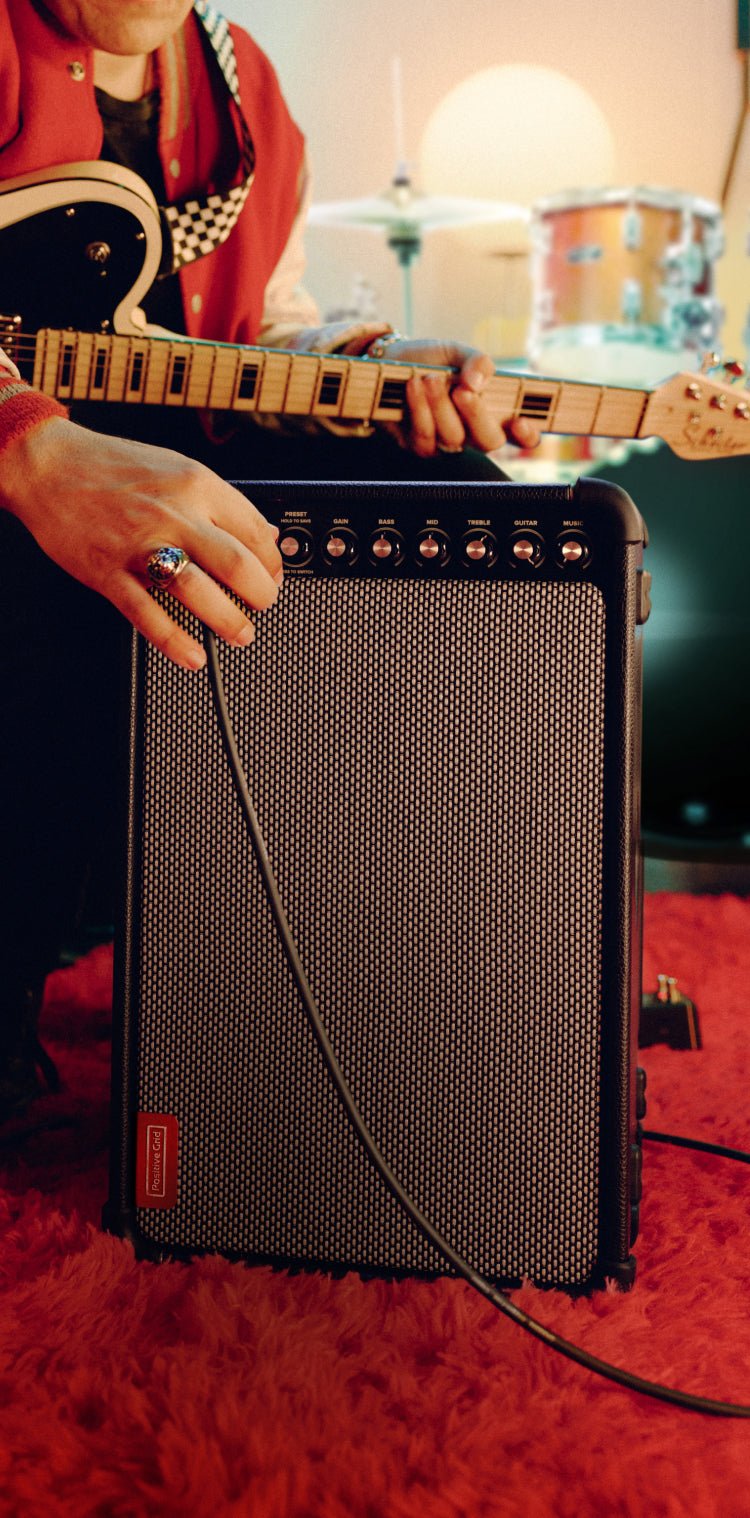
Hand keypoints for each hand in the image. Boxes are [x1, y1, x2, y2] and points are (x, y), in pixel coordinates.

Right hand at [0, 418, 282, 670]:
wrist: (50, 464)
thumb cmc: (113, 467)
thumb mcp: (178, 469)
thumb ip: (221, 503)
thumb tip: (264, 534)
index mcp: (197, 485)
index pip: (255, 532)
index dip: (273, 564)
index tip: (271, 578)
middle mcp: (174, 514)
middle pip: (238, 566)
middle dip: (261, 596)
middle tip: (260, 607)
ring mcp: (140, 544)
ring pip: (200, 593)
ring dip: (228, 622)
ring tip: (239, 633)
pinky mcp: (109, 571)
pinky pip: (147, 614)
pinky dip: (175, 641)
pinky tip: (191, 655)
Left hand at [360, 337, 540, 457]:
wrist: (389, 362)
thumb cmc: (429, 359)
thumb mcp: (456, 351)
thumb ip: (476, 360)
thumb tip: (480, 380)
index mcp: (492, 409)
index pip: (521, 434)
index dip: (528, 435)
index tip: (521, 421)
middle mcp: (473, 430)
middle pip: (490, 441)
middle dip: (477, 415)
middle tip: (463, 391)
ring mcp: (447, 441)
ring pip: (454, 437)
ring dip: (441, 404)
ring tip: (429, 378)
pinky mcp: (421, 446)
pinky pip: (426, 437)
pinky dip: (420, 408)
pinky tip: (414, 387)